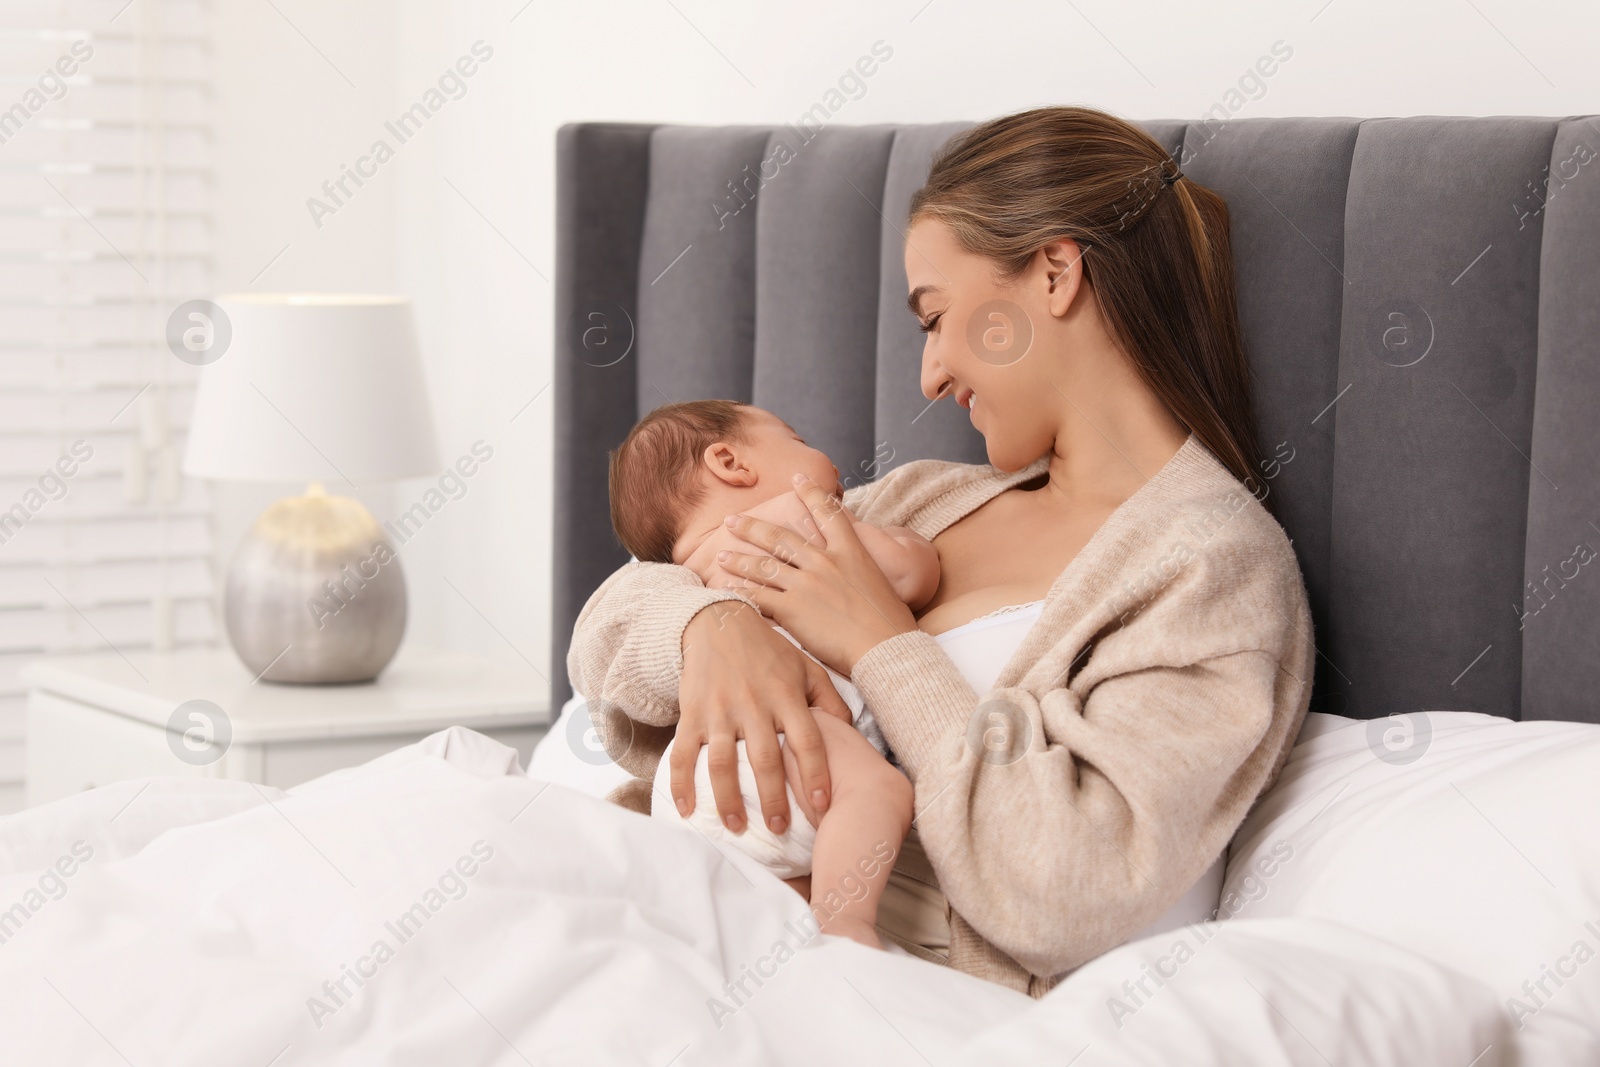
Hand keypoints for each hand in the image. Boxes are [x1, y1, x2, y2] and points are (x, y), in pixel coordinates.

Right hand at [674, 599, 852, 833]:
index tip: (822, 806)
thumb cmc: (769, 652)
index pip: (807, 741)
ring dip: (728, 799)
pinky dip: (682, 784)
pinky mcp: (692, 713)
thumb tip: (851, 735)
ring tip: (737, 827)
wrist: (718, 624)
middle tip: (779, 828)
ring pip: (723, 763)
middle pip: (765, 760)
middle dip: (773, 799)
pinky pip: (684, 753)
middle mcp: (753, 705)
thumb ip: (830, 701)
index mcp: (786, 696)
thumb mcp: (807, 668)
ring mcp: (720, 711)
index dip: (817, 775)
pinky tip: (688, 810)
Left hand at [717, 473, 918, 674]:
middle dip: (752, 527)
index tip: (797, 477)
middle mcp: (825, 562)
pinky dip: (742, 593)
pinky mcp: (794, 610)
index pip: (828, 512)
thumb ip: (860, 569)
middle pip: (781, 538)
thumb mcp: (881, 581)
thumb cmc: (890, 622)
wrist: (885, 647)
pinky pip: (760, 598)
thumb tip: (854, 568)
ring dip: (739, 560)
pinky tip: (728, 590)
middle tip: (732, 520)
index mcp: (851, 551)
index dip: (811, 492)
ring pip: (764, 566)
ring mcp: (807, 585)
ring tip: (721, 556)